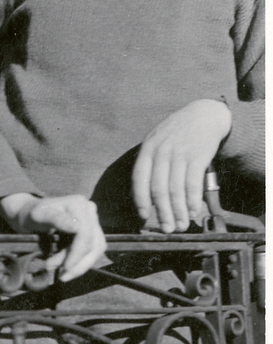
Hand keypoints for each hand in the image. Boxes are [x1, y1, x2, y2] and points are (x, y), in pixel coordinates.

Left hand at [0, 192, 105, 281]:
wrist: (26, 214)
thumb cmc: (28, 215)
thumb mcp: (36, 217)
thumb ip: (55, 220)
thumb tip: (77, 227)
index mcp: (78, 204)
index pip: (85, 234)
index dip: (77, 254)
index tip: (64, 269)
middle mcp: (89, 209)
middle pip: (93, 243)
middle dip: (77, 263)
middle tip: (61, 275)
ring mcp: (92, 219)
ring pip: (96, 249)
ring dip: (79, 265)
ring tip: (60, 272)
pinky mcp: (92, 229)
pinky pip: (92, 250)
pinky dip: (79, 261)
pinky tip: (64, 265)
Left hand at [132, 99, 230, 232]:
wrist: (204, 114)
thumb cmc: (177, 133)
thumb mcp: (157, 141)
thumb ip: (151, 163)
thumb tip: (147, 195)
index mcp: (147, 150)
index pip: (139, 179)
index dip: (140, 199)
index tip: (144, 216)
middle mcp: (161, 152)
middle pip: (158, 188)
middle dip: (162, 212)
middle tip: (167, 229)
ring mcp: (180, 154)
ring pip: (176, 189)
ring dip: (178, 211)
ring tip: (181, 225)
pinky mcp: (198, 156)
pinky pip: (193, 183)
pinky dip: (192, 200)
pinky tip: (192, 211)